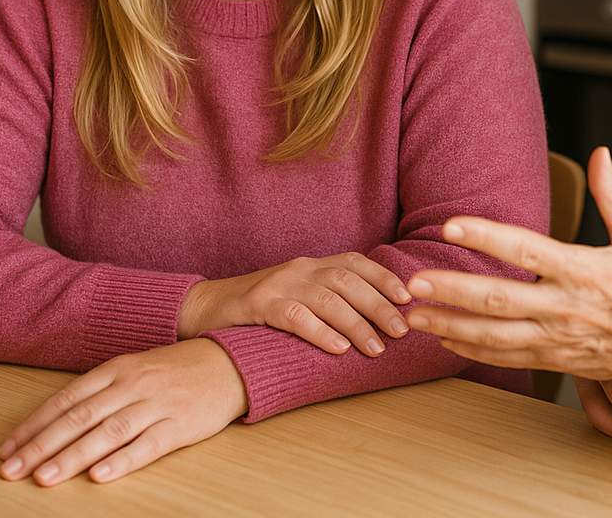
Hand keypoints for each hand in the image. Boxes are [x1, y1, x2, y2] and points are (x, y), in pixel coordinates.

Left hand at [0, 339, 247, 485]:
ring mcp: (158, 404)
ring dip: (73, 456)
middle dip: (41, 446)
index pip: (68, 398)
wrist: (233, 362)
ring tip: (45, 477)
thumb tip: (59, 420)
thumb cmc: (181, 368)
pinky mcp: (181, 424)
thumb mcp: (139, 366)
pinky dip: (122, 461)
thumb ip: (104, 389)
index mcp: (121, 367)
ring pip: (108, 432)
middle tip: (12, 470)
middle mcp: (136, 384)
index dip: (35, 424)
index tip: (9, 448)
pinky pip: (148, 445)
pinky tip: (101, 476)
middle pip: (81, 417)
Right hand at [178, 253, 411, 356]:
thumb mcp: (297, 295)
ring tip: (376, 347)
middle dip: (378, 304)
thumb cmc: (259, 309)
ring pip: (326, 298)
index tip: (407, 297)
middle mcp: (299, 269)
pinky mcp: (258, 305)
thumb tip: (374, 319)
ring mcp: (278, 284)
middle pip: (347, 280)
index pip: (356, 263)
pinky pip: (295, 316)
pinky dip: (320, 332)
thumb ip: (327, 299)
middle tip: (401, 329)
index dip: (384, 278)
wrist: (204, 308)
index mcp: (311, 265)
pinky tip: (338, 348)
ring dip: (356, 323)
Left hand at [407, 146, 611, 403]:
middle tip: (412, 282)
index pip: (525, 250)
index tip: (450, 227)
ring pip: (495, 336)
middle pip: (498, 300)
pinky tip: (445, 339)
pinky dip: (473, 351)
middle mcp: (565, 306)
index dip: (486, 237)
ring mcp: (558, 338)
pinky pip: (508, 357)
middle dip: (452, 291)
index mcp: (582, 270)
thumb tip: (600, 154)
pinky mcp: (556, 361)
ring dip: (451, 325)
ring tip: (414, 316)